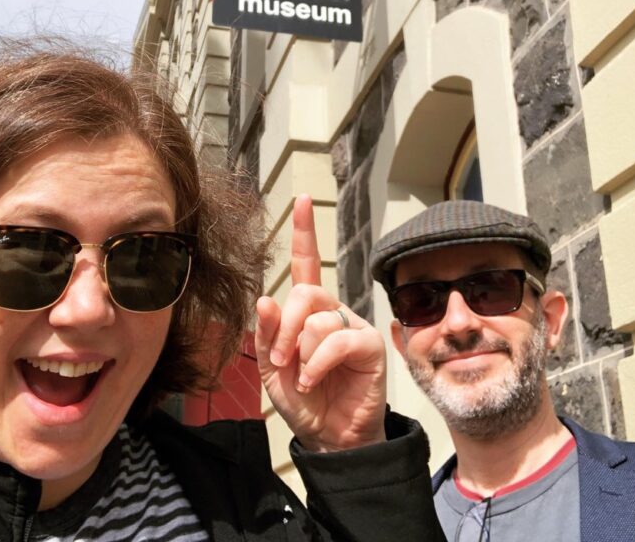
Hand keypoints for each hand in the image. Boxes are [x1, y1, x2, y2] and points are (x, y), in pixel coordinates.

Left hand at [255, 194, 386, 452]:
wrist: (327, 435)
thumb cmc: (302, 397)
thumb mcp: (271, 367)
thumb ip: (267, 334)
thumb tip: (265, 298)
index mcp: (307, 310)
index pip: (307, 263)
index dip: (305, 231)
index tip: (302, 199)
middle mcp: (331, 310)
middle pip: (305, 293)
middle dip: (285, 329)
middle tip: (281, 360)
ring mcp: (351, 325)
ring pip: (318, 318)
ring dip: (301, 352)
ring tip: (303, 376)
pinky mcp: (369, 344)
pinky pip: (338, 338)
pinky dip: (318, 363)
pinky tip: (314, 380)